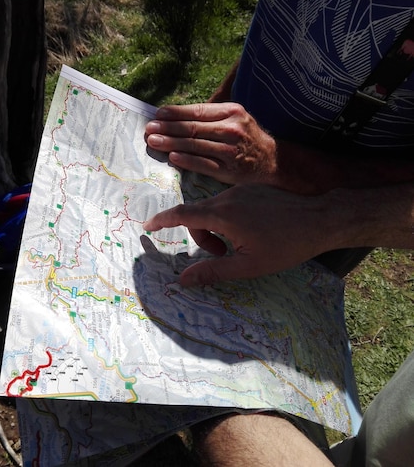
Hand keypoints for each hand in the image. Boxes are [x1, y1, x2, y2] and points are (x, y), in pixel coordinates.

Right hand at [143, 184, 340, 285]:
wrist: (323, 219)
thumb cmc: (286, 245)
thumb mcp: (248, 265)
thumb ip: (212, 271)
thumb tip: (182, 280)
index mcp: (223, 214)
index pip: (181, 214)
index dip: (161, 220)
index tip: (148, 226)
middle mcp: (228, 197)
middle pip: (197, 214)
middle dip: (200, 236)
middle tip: (220, 255)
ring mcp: (241, 191)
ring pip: (213, 209)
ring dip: (215, 229)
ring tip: (238, 245)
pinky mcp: (253, 189)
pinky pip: (228, 203)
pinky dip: (228, 219)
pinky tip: (251, 231)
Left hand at [145, 103, 277, 185]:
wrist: (271, 160)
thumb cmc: (246, 137)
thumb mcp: (235, 118)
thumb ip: (211, 116)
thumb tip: (177, 116)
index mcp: (231, 112)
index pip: (198, 111)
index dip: (176, 113)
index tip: (158, 114)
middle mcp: (231, 129)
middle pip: (193, 128)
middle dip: (167, 129)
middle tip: (149, 129)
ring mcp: (230, 150)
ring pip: (195, 146)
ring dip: (171, 144)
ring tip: (153, 142)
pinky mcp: (229, 170)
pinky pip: (203, 164)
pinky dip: (186, 161)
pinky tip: (172, 158)